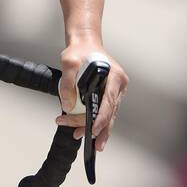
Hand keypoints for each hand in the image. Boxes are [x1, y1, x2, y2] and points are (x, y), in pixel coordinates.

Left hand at [55, 37, 126, 151]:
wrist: (84, 44)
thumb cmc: (79, 50)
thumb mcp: (68, 61)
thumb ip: (67, 82)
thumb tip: (68, 106)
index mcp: (115, 77)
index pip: (109, 103)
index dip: (101, 119)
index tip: (93, 130)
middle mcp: (118, 86)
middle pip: (109, 113)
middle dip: (98, 129)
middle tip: (90, 143)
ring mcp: (115, 91)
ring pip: (106, 115)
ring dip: (92, 127)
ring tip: (79, 136)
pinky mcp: (107, 95)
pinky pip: (102, 111)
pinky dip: (92, 120)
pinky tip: (83, 129)